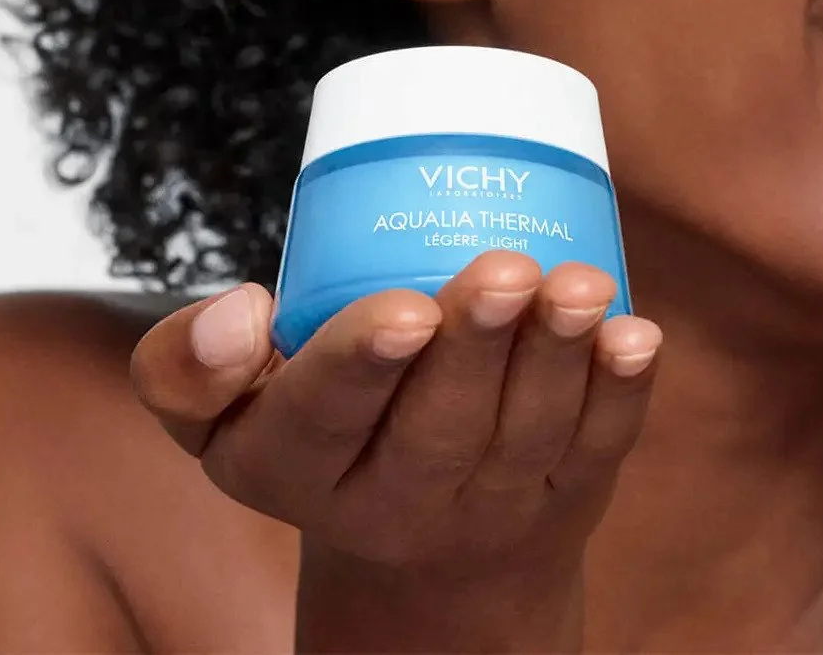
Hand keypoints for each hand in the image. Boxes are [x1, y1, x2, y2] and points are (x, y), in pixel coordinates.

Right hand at [130, 253, 661, 648]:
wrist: (416, 552)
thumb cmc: (323, 434)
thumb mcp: (226, 417)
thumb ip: (189, 366)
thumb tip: (239, 305)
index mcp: (293, 470)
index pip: (320, 419)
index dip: (359, 364)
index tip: (401, 309)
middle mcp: (393, 503)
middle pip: (436, 429)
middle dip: (474, 348)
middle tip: (502, 270)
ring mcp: (490, 506)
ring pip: (526, 433)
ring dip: (558, 356)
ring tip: (579, 287)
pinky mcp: (566, 498)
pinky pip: (598, 449)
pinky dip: (621, 390)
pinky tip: (633, 335)